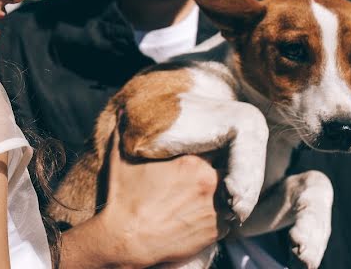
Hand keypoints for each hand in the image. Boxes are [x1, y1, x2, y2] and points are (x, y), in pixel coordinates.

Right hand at [88, 128, 226, 266]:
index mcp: (192, 162)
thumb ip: (124, 132)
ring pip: (230, 192)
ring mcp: (215, 209)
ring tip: (205, 192)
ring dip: (223, 190)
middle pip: (227, 168)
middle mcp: (209, 183)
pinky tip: (203, 210)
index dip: (211, 145)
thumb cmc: (124, 199)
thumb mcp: (120, 159)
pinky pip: (228, 217)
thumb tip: (124, 111)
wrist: (127, 240)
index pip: (216, 145)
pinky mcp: (216, 231)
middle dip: (219, 167)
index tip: (204, 147)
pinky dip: (220, 212)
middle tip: (206, 170)